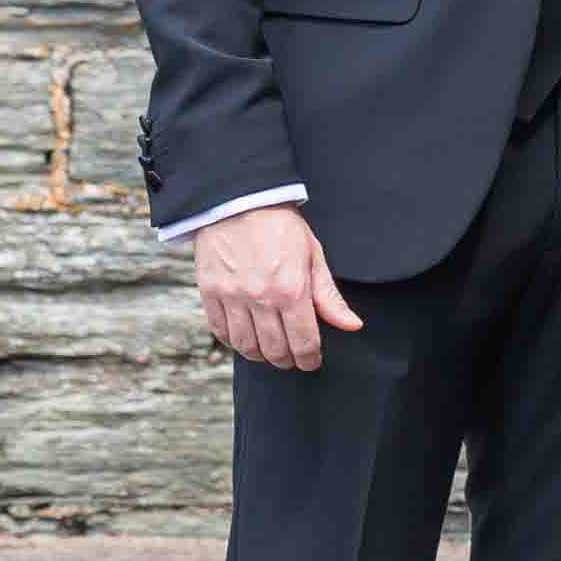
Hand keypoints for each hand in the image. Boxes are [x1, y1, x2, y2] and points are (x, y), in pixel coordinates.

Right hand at [192, 205, 358, 373]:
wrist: (238, 200)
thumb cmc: (279, 225)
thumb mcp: (313, 256)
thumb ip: (329, 296)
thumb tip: (351, 325)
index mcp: (291, 290)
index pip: (303, 343)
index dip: (310, 359)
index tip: (312, 361)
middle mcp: (260, 298)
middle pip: (274, 351)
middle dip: (288, 360)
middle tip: (293, 357)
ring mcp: (232, 297)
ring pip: (246, 346)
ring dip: (261, 355)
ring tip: (270, 350)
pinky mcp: (209, 292)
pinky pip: (221, 331)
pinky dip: (234, 341)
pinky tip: (246, 337)